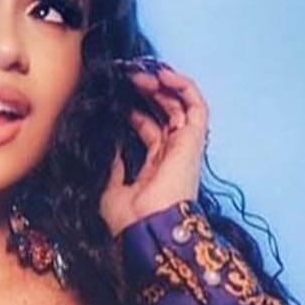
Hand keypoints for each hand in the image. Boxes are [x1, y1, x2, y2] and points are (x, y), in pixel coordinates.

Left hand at [99, 60, 208, 237]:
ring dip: (161, 86)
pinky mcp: (193, 141)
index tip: (116, 96)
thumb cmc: (129, 219)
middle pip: (164, 113)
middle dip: (146, 92)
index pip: (149, 129)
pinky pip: (196, 106)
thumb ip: (112, 165)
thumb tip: (109, 144)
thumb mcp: (110, 188)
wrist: (146, 229)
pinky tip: (163, 75)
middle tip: (127, 79)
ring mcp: (184, 147)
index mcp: (155, 166)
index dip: (134, 110)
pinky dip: (183, 87)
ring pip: (180, 106)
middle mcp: (172, 154)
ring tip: (140, 74)